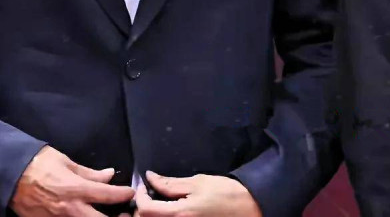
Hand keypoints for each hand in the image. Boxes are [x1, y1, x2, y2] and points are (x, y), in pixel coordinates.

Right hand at [11, 146, 135, 216]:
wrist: (12, 175)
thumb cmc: (40, 163)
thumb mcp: (66, 161)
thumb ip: (89, 172)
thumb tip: (108, 175)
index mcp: (77, 189)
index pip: (108, 195)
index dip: (123, 194)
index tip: (130, 192)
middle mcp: (72, 209)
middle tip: (124, 213)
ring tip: (106, 216)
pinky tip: (86, 215)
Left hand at [135, 171, 261, 216]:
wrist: (250, 209)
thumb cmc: (225, 193)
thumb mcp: (197, 182)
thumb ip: (170, 183)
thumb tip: (149, 177)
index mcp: (181, 215)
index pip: (146, 210)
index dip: (139, 196)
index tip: (143, 185)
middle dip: (143, 207)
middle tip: (148, 193)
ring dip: (152, 213)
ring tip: (157, 201)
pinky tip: (168, 209)